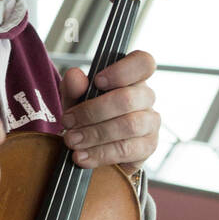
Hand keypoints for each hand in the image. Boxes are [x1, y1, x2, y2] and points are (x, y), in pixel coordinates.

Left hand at [60, 50, 158, 173]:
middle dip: (92, 112)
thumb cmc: (89, 117)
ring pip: (129, 125)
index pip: (143, 63)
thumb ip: (74, 87)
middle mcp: (146, 97)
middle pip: (128, 99)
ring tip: (72, 141)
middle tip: (67, 122)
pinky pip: (127, 149)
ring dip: (95, 134)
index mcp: (132, 78)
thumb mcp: (75, 100)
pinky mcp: (148, 147)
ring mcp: (151, 122)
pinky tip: (82, 157)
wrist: (94, 149)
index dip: (122, 70)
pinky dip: (100, 154)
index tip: (97, 81)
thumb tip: (75, 75)